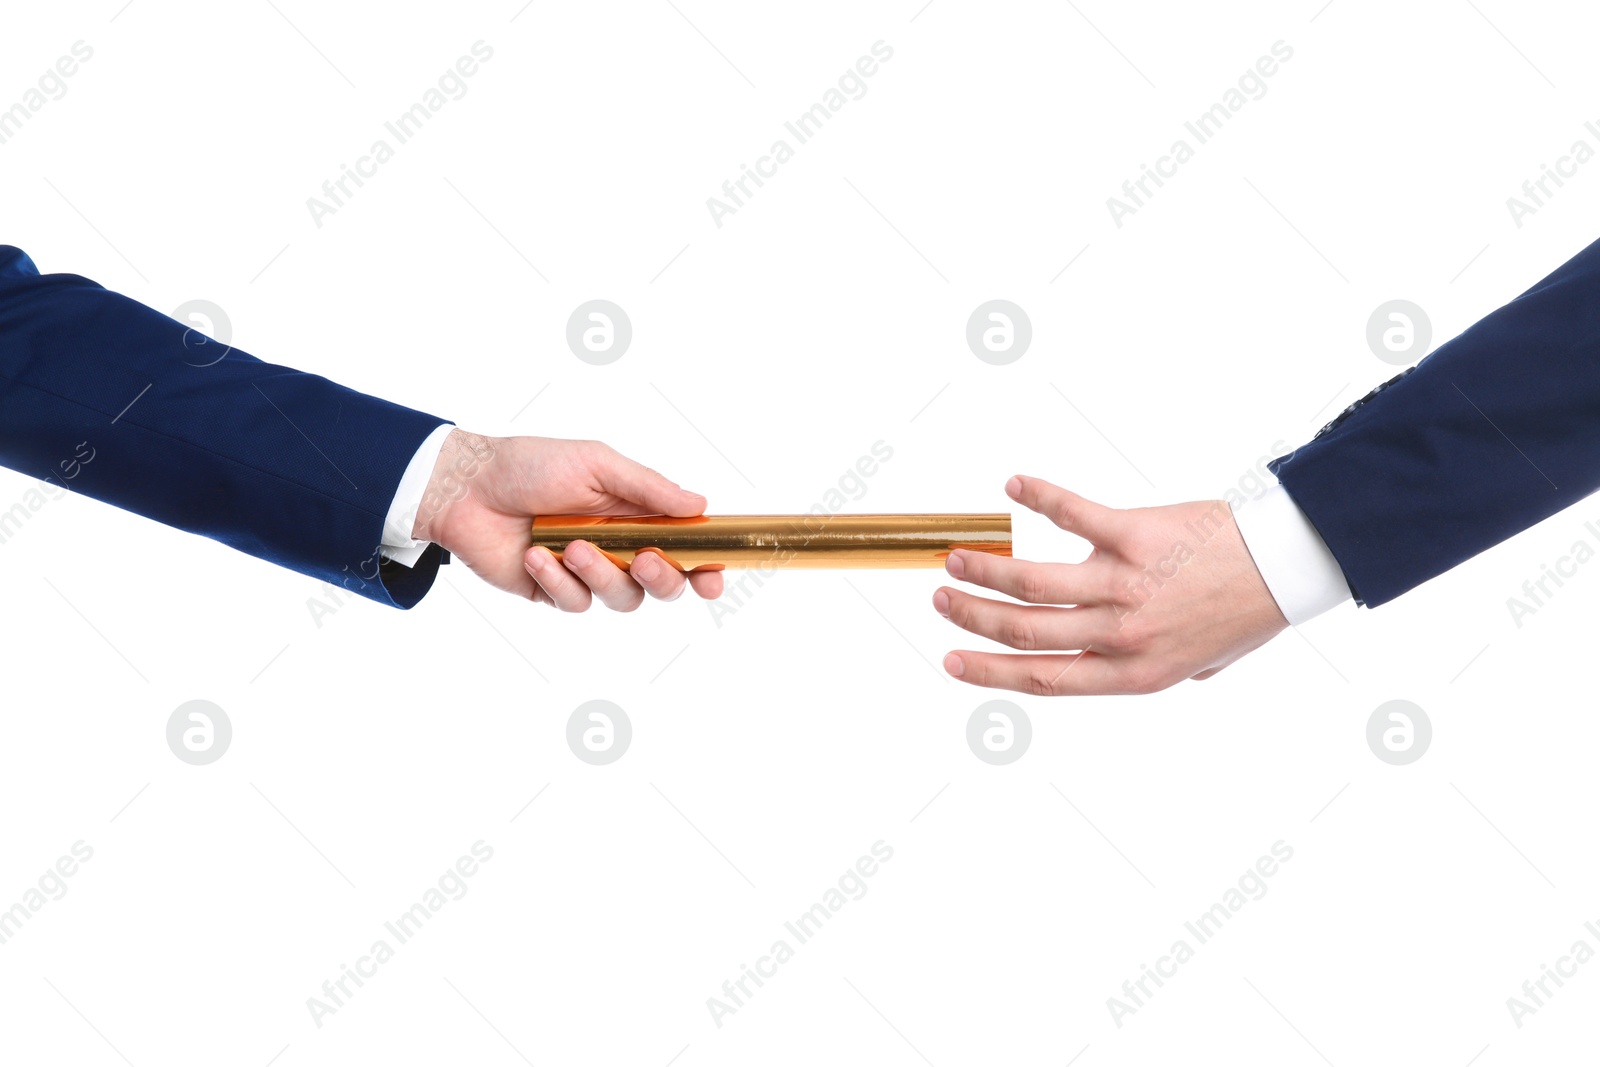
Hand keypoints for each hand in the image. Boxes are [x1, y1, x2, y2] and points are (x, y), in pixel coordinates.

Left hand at [413, 430, 723, 609]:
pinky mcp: (554, 591)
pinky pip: (575, 603)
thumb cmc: (531, 466)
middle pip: (664, 584)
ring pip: (623, 599)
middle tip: (644, 560)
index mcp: (637, 515)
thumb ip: (649, 490)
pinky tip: (536, 555)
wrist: (466, 488)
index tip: (714, 578)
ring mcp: (587, 572)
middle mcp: (619, 547)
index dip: (707, 567)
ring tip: (572, 547)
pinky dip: (558, 581)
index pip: (685, 547)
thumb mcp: (597, 464)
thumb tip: (699, 505)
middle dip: (663, 578)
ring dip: (602, 575)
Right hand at [934, 475, 1287, 694]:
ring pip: (1033, 580)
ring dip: (986, 568)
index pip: (1042, 678)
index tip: (951, 661)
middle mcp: (1122, 633)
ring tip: (956, 555)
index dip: (988, 672)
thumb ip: (1142, 665)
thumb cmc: (1243, 615)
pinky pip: (1074, 513)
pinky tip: (1015, 487)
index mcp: (1133, 673)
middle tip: (940, 597)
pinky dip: (1040, 497)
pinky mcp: (1136, 533)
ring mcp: (1126, 583)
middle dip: (972, 616)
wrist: (1287, 567)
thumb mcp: (1194, 665)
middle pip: (1024, 629)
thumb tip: (1106, 658)